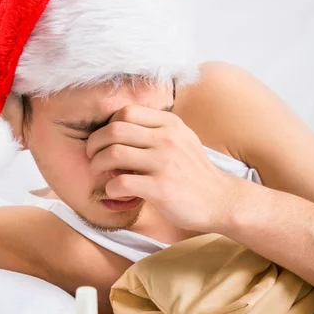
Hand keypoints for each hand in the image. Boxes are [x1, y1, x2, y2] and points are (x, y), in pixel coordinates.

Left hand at [86, 105, 235, 231]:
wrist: (220, 202)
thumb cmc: (193, 174)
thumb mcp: (181, 141)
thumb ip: (155, 132)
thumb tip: (117, 131)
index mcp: (170, 124)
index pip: (126, 112)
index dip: (107, 126)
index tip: (104, 142)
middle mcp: (167, 139)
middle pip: (114, 130)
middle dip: (95, 144)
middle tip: (93, 158)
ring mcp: (165, 163)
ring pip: (113, 153)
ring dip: (98, 165)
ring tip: (100, 174)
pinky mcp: (161, 188)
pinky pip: (121, 182)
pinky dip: (110, 188)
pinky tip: (115, 192)